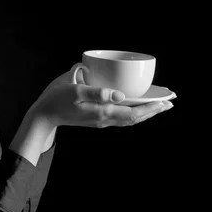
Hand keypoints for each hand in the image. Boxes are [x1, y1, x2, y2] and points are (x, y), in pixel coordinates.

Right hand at [29, 63, 173, 129]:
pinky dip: (132, 112)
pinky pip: (120, 118)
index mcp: (102, 112)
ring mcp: (100, 121)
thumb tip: (120, 94)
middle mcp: (104, 119)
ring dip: (144, 113)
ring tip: (156, 106)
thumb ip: (98, 92)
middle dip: (152, 111)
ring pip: (128, 119)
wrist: (43, 116)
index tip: (165, 102)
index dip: (150, 108)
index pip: (133, 113)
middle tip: (168, 104)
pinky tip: (134, 106)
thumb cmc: (56, 100)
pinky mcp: (95, 119)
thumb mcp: (75, 90)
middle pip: (134, 118)